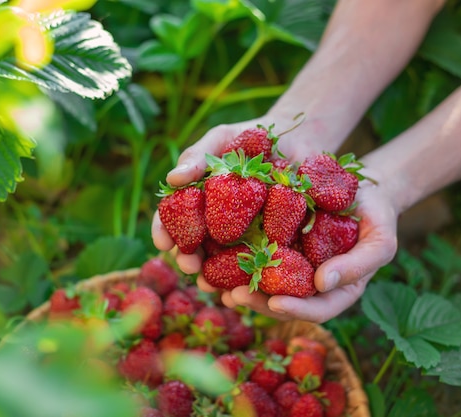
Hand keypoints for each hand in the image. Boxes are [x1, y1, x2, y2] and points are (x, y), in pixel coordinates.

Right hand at [151, 113, 337, 271]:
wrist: (298, 140)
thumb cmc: (251, 138)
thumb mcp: (221, 140)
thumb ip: (196, 157)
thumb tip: (171, 179)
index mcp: (198, 203)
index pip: (173, 221)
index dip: (164, 232)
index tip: (162, 243)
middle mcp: (216, 225)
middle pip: (196, 249)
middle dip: (188, 261)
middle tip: (188, 266)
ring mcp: (244, 237)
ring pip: (224, 265)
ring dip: (216, 278)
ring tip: (212, 286)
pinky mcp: (274, 244)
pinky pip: (262, 264)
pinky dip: (254, 278)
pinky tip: (250, 286)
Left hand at [199, 173, 398, 322]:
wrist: (359, 185)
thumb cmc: (376, 213)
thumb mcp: (380, 238)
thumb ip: (358, 264)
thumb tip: (322, 284)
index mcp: (333, 290)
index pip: (316, 309)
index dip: (295, 310)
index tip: (275, 303)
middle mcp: (307, 283)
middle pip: (279, 302)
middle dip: (256, 302)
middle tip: (233, 295)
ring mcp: (287, 264)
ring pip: (258, 283)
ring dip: (234, 286)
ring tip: (212, 282)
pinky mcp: (270, 242)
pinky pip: (248, 254)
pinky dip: (228, 257)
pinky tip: (210, 253)